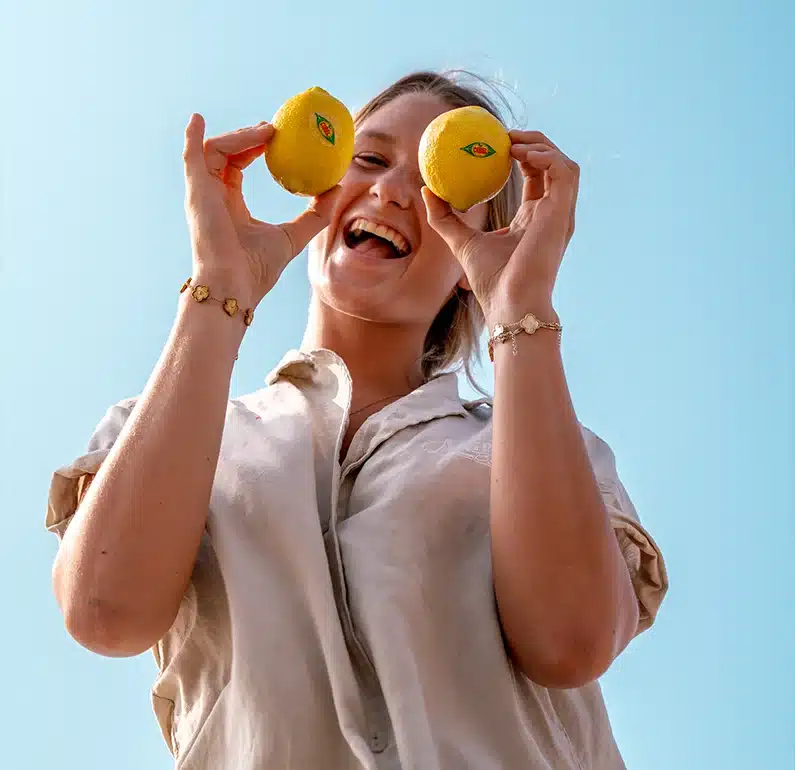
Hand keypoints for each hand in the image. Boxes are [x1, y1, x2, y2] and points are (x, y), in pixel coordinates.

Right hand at [182, 113, 339, 305]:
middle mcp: (213, 197)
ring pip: (214, 150)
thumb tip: (337, 187)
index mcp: (231, 207)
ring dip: (239, 136)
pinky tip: (197, 119)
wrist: (234, 286)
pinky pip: (192, 157)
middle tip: (272, 127)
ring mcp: (202, 195)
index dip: (253, 147)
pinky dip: (193, 137)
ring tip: (265, 131)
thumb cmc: (257, 269)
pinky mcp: (196, 193)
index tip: (276, 136)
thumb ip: (315, 214)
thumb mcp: (294, 236)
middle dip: (246, 135)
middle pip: (225, 154)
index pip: (237, 167)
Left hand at [422, 130, 578, 322]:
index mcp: (532, 219)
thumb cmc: (490, 281)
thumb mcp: (461, 242)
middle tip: (503, 135)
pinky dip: (546, 157)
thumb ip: (445, 217)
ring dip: (541, 145)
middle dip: (533, 143)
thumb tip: (426, 190)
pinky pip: (564, 172)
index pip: (535, 178)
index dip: (521, 155)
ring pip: (564, 165)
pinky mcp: (563, 214)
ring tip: (511, 141)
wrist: (510, 304)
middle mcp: (550, 215)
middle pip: (552, 166)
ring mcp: (560, 214)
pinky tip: (519, 153)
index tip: (496, 143)